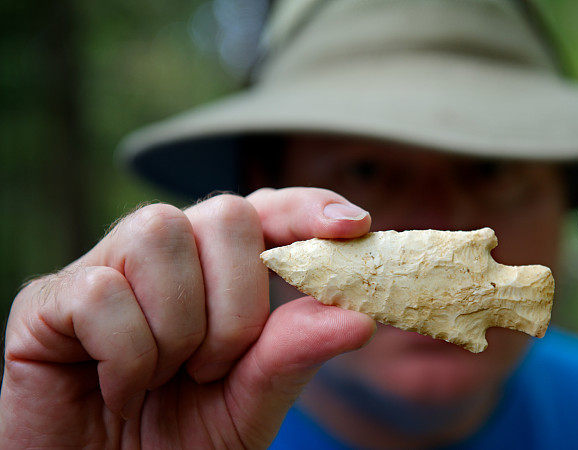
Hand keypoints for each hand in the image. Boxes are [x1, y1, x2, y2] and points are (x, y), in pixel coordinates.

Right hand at [0, 188, 375, 447]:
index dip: (309, 209)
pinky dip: (127, 355)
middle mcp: (166, 257)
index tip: (354, 226)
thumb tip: (357, 317)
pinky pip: (102, 291)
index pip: (269, 211)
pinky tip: (120, 391)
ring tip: (166, 379)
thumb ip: (292, 356)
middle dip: (238, 304)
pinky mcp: (49, 300)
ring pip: (161, 234)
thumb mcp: (251, 403)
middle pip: (225, 213)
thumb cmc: (181, 443)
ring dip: (181, 327)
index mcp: (219, 273)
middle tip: (215, 368)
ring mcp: (106, 270)